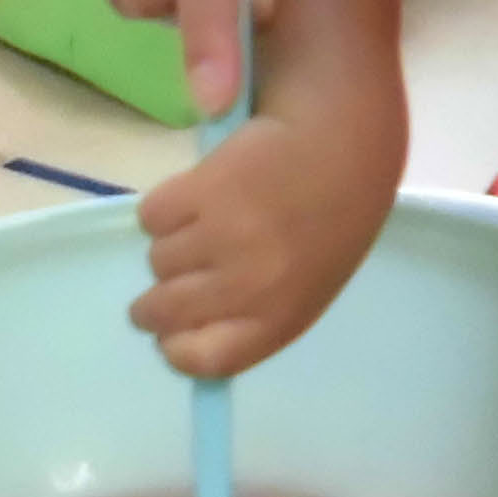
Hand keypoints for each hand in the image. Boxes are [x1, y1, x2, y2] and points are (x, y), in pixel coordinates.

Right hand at [129, 107, 393, 376]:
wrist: (344, 135)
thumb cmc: (336, 212)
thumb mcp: (309, 281)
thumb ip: (257, 311)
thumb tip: (186, 331)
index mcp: (283, 317)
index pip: (204, 361)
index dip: (178, 347)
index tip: (173, 331)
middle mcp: (250, 285)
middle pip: (163, 311)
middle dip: (156, 297)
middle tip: (174, 271)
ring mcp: (224, 238)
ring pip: (157, 259)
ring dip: (172, 242)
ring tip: (209, 219)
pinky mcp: (202, 191)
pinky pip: (152, 216)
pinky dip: (167, 205)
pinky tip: (202, 191)